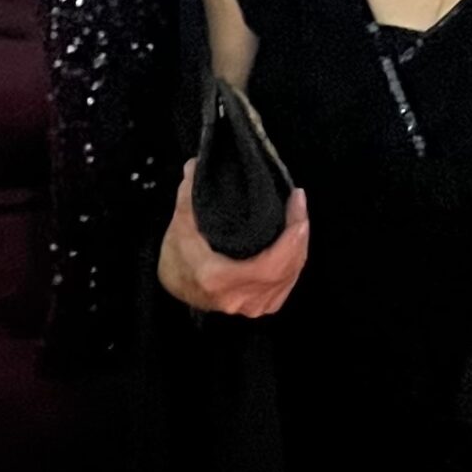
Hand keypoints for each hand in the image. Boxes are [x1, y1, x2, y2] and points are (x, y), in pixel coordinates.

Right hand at [158, 160, 309, 317]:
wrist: (172, 292)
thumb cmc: (175, 261)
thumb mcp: (178, 227)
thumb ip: (189, 195)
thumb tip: (196, 164)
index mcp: (219, 279)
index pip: (270, 265)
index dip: (291, 237)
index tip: (296, 204)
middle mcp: (239, 298)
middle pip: (286, 268)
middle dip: (299, 235)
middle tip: (298, 204)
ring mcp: (251, 306)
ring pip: (290, 276)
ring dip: (299, 247)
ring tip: (298, 217)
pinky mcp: (259, 307)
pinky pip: (286, 284)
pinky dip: (294, 263)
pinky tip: (294, 244)